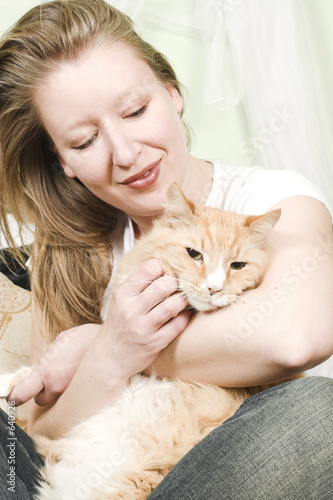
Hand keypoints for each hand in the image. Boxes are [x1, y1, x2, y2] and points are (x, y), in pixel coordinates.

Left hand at [9, 323, 100, 405]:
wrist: (113, 345)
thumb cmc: (88, 339)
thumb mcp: (61, 340)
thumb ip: (49, 357)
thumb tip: (43, 366)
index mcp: (47, 370)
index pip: (22, 392)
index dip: (16, 396)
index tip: (13, 396)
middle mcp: (56, 386)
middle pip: (40, 400)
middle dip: (44, 391)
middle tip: (53, 377)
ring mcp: (70, 395)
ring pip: (57, 400)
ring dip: (59, 391)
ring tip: (71, 375)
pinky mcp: (83, 398)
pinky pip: (72, 399)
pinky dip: (74, 391)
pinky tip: (81, 377)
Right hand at [101, 259, 190, 379]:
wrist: (109, 358)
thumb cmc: (118, 324)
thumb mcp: (120, 301)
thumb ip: (137, 285)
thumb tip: (163, 265)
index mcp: (122, 295)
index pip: (147, 269)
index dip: (161, 267)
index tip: (166, 271)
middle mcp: (131, 310)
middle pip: (164, 285)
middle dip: (176, 282)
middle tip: (179, 284)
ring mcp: (143, 328)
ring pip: (173, 305)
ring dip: (183, 299)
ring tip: (185, 297)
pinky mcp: (154, 343)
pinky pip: (178, 325)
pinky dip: (186, 316)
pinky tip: (186, 313)